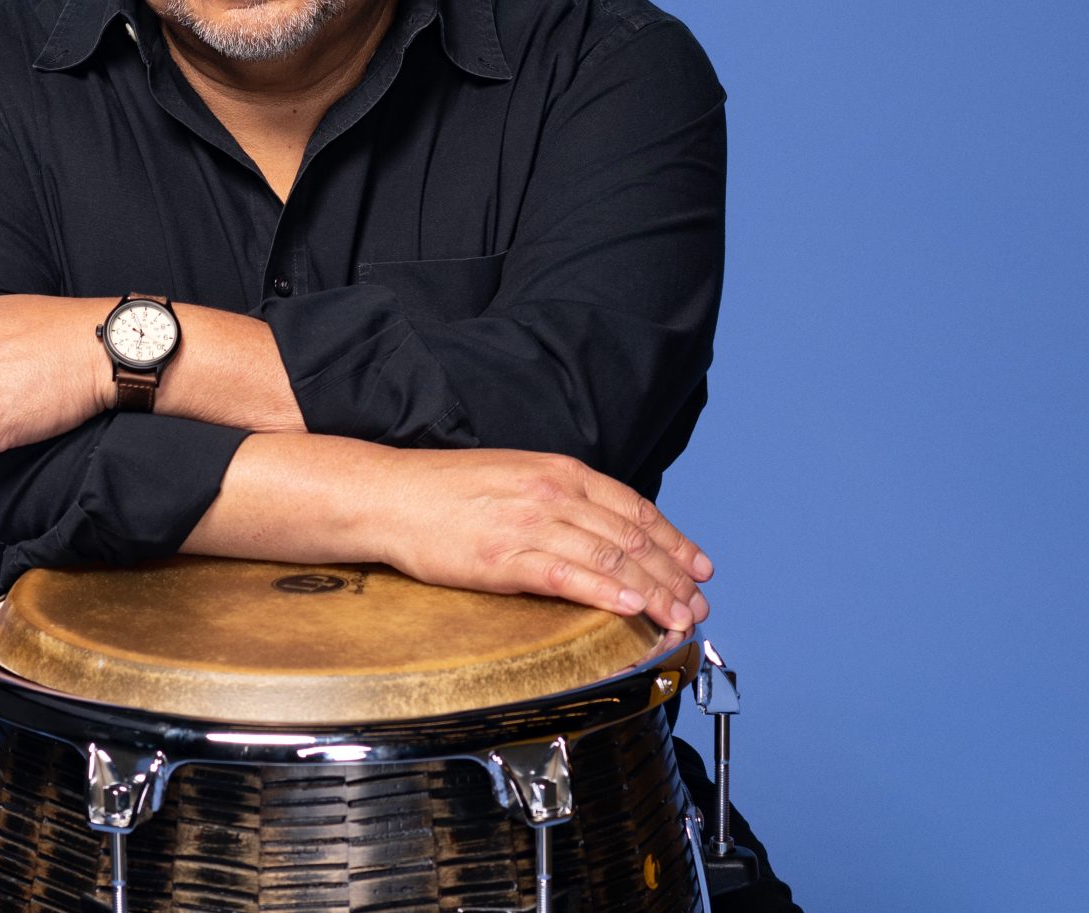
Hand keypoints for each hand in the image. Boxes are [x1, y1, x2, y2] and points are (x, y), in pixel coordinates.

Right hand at [370, 448, 713, 633]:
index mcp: (559, 471)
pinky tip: (632, 609)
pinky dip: (608, 594)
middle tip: (699, 604)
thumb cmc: (444, 491)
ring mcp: (530, 524)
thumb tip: (600, 527)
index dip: (674, 540)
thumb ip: (560, 498)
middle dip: (674, 574)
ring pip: (611, 559)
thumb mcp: (514, 476)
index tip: (699, 567)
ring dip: (654, 591)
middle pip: (632, 537)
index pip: (635, 507)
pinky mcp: (505, 557)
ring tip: (679, 617)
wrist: (390, 496)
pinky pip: (569, 577)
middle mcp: (554, 493)